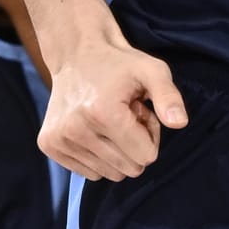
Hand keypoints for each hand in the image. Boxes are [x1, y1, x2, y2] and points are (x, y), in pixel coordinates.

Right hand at [40, 32, 187, 180]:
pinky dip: (97, 156)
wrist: (77, 54)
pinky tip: (94, 129)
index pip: (146, 157)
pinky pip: (88, 173)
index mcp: (103, 113)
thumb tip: (179, 123)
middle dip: (134, 146)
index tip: (139, 113)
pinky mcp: (49, 145)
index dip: (150, 135)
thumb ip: (169, 97)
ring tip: (110, 121)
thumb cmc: (120, 64)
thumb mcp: (153, 71)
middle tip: (125, 117)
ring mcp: (59, 139)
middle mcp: (76, 129)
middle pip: (129, 169)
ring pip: (109, 174)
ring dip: (116, 152)